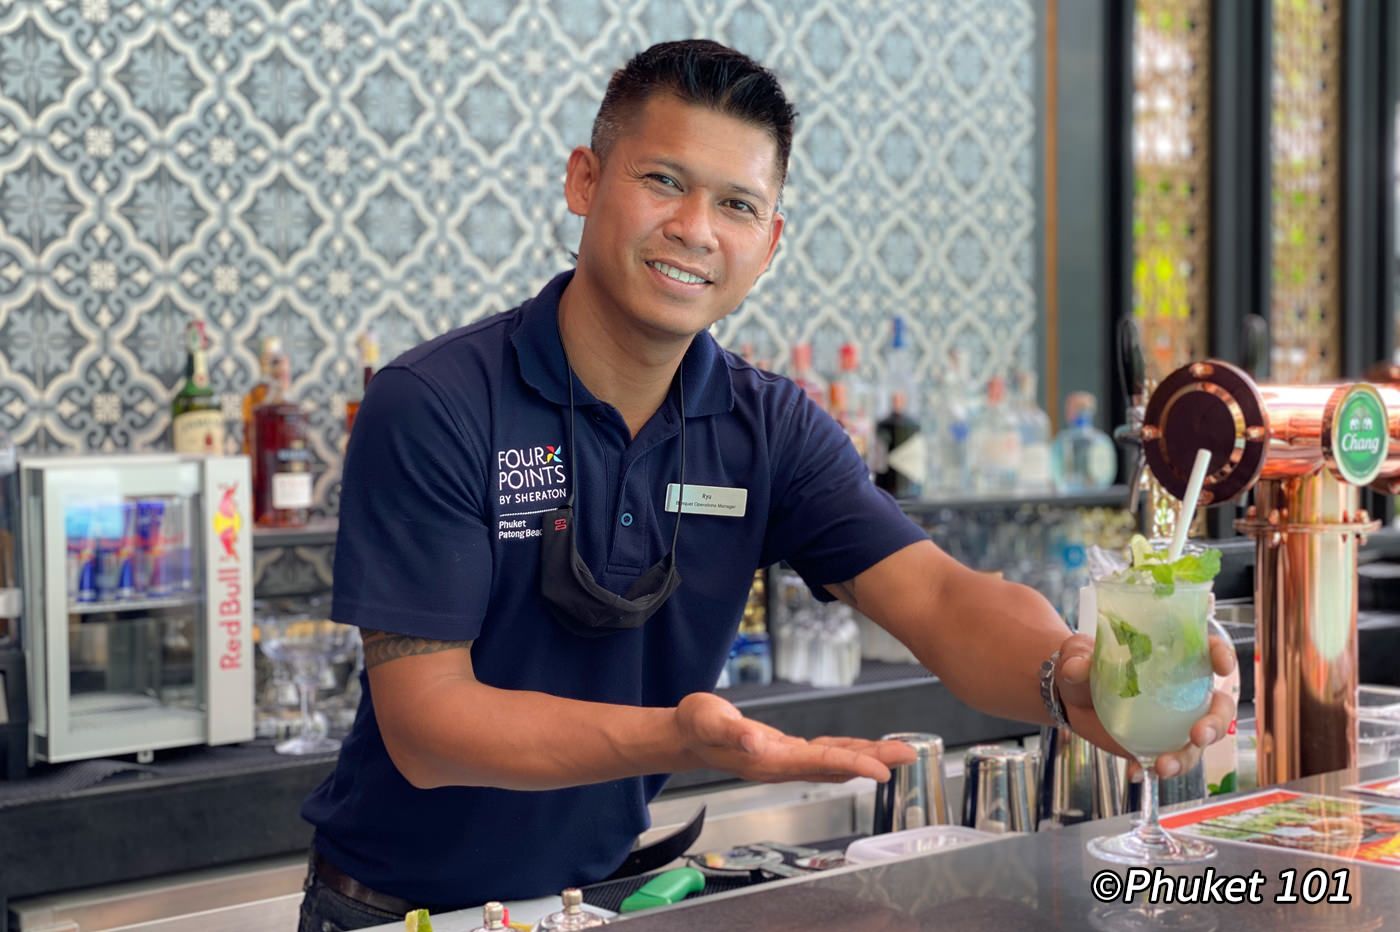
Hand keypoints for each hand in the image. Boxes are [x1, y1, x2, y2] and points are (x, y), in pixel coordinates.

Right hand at [674, 692, 916, 783]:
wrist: (685, 736)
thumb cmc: (696, 725)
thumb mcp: (709, 720)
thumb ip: (731, 730)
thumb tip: (754, 738)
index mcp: (770, 760)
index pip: (820, 762)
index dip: (853, 764)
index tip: (883, 769)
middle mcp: (783, 766)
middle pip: (838, 767)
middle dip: (874, 761)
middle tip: (909, 754)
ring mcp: (786, 763)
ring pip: (835, 763)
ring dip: (867, 757)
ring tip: (898, 752)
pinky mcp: (786, 754)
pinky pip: (825, 756)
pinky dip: (847, 752)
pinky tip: (861, 749)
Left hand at [1055, 632, 1236, 779]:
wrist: (1071, 698)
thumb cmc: (1084, 666)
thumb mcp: (1077, 655)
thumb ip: (1078, 658)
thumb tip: (1077, 668)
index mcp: (1171, 659)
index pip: (1206, 652)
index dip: (1222, 655)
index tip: (1222, 666)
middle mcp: (1182, 692)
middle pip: (1216, 707)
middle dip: (1215, 723)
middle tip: (1198, 735)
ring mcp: (1173, 723)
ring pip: (1196, 743)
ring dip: (1185, 757)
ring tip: (1163, 766)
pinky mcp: (1158, 746)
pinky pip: (1166, 762)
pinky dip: (1153, 770)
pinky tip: (1136, 773)